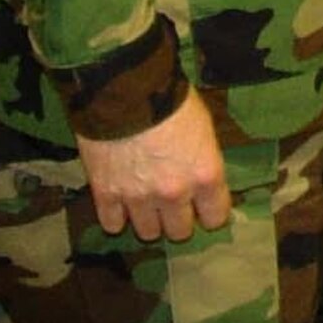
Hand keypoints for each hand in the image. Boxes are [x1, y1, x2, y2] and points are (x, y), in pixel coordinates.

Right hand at [75, 87, 230, 242]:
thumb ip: (203, 160)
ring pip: (148, 233)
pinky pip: (113, 225)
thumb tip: (202, 177)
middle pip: (180, 231)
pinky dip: (117, 216)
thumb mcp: (204, 126)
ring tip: (146, 203)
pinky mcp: (106, 195)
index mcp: (206, 175)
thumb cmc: (172, 99)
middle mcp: (175, 194)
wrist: (125, 89)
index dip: (210, 212)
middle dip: (178, 218)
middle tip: (172, 203)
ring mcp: (139, 198)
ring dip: (149, 220)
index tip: (204, 206)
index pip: (216, 217)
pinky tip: (120, 203)